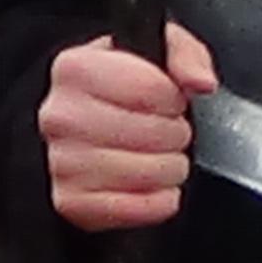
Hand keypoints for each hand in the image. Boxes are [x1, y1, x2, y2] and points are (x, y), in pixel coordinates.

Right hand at [40, 28, 214, 232]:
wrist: (84, 127)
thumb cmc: (122, 89)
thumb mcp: (156, 53)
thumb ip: (186, 55)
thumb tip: (200, 82)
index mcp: (75, 68)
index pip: (151, 89)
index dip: (174, 99)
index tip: (167, 101)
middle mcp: (60, 115)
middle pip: (153, 134)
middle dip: (174, 134)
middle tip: (166, 132)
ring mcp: (62, 162)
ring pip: (149, 173)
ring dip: (170, 168)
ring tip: (160, 156)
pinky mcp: (71, 203)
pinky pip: (138, 209)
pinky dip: (159, 201)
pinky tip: (153, 185)